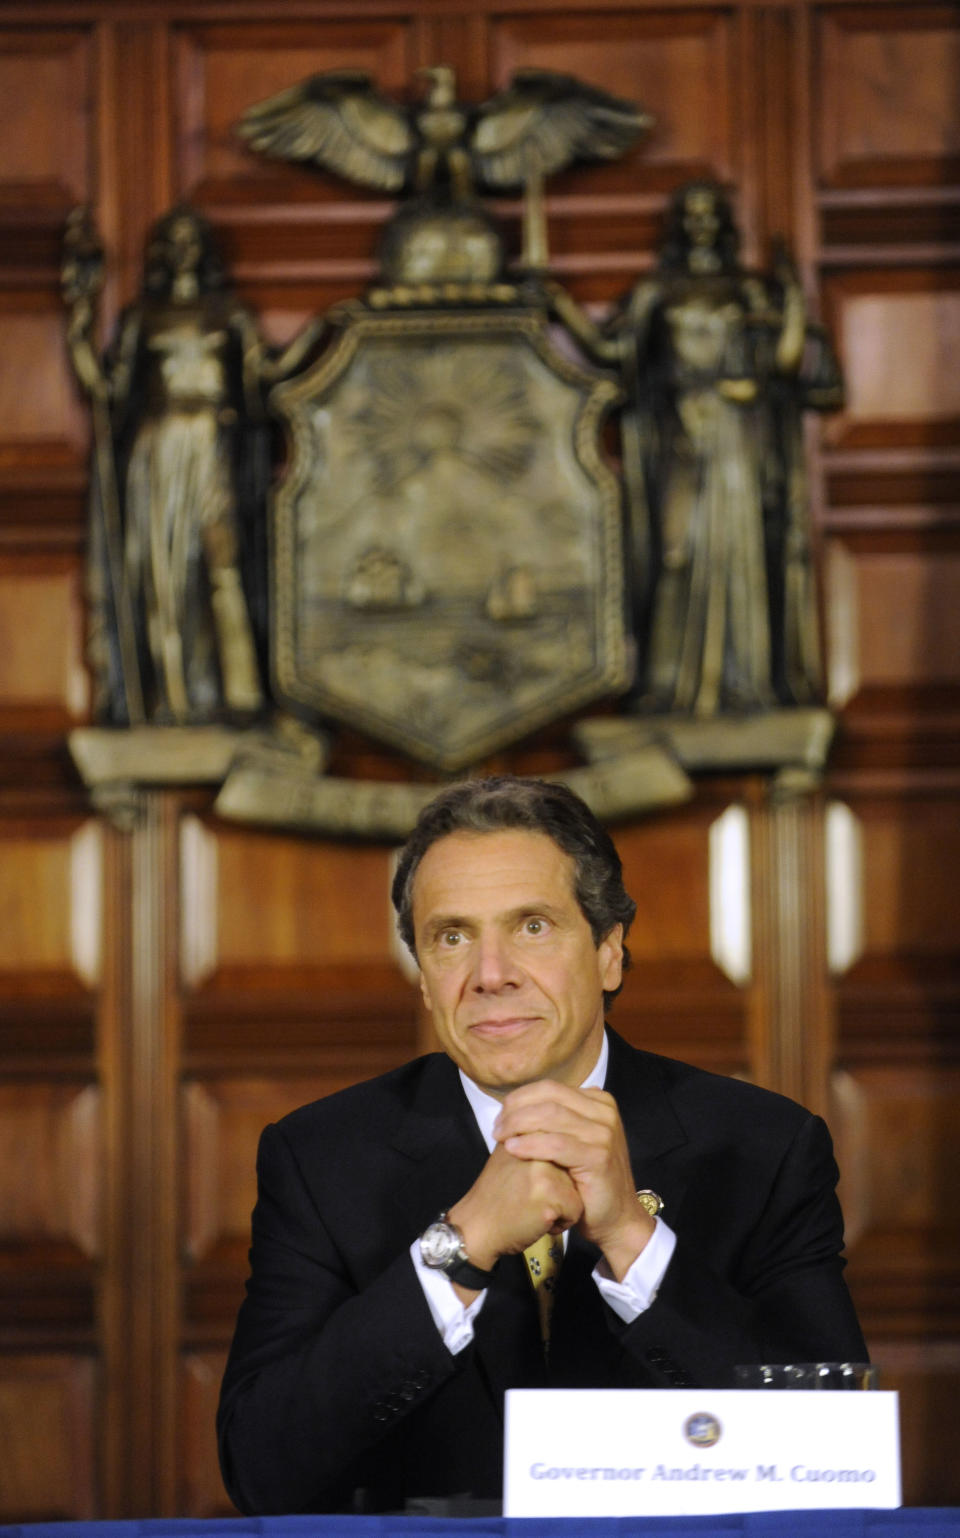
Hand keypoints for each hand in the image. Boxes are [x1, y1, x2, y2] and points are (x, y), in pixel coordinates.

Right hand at [447, 1143, 582, 1274]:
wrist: (476, 1228)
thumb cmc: (496, 1195)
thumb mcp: (509, 1155)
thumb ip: (530, 1139)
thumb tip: (555, 1130)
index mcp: (528, 1134)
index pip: (561, 1146)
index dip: (552, 1172)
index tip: (530, 1183)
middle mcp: (538, 1146)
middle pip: (572, 1167)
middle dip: (559, 1186)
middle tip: (529, 1196)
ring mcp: (546, 1170)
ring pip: (578, 1189)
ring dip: (561, 1204)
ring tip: (532, 1207)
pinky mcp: (551, 1195)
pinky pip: (576, 1211)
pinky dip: (561, 1222)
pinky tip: (536, 1221)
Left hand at [492, 1081, 654, 1281]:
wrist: (615, 1219)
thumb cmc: (586, 1182)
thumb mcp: (573, 1142)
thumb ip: (555, 1121)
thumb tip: (516, 1105)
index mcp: (599, 1102)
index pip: (550, 1088)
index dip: (520, 1098)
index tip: (500, 1117)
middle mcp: (605, 1112)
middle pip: (549, 1097)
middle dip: (516, 1109)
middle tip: (497, 1128)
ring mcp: (604, 1133)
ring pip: (551, 1115)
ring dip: (518, 1124)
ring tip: (500, 1137)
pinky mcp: (599, 1156)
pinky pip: (556, 1144)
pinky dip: (530, 1144)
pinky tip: (512, 1149)